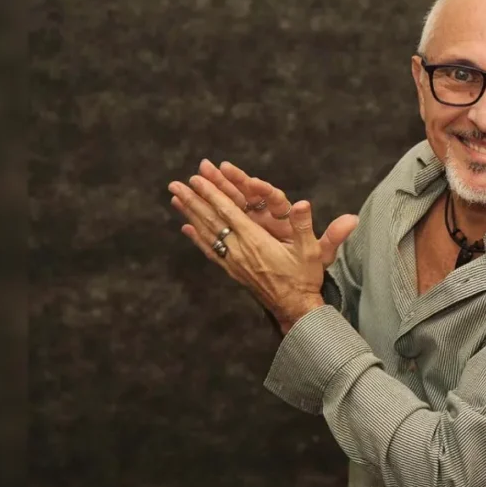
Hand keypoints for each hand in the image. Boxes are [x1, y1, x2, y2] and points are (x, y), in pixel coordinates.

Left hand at [168, 174, 358, 329]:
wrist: (295, 308)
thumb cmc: (304, 278)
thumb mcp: (311, 251)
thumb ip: (303, 226)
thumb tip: (302, 202)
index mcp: (256, 241)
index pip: (229, 212)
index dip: (212, 193)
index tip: (196, 178)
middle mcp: (239, 250)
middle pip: (211, 220)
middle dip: (193, 200)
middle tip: (174, 185)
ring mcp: (234, 261)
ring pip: (207, 233)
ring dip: (190, 215)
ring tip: (175, 199)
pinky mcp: (233, 271)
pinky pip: (211, 250)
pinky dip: (197, 238)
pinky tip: (187, 229)